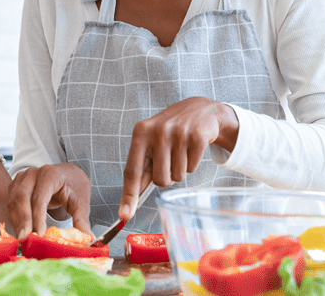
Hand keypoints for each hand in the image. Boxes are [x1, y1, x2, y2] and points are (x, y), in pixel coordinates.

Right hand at [7, 163, 90, 238]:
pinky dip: (14, 217)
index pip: (40, 197)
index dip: (38, 217)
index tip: (39, 234)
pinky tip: (21, 230)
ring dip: (17, 221)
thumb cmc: (74, 187)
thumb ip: (81, 220)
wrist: (68, 175)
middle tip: (25, 239)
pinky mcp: (17, 184)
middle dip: (24, 220)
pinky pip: (11, 202)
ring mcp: (23, 177)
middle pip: (22, 197)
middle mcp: (34, 173)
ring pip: (14, 200)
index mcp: (50, 174)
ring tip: (23, 239)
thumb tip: (88, 238)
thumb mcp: (81, 202)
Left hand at [120, 97, 237, 217]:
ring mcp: (178, 133)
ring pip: (177, 176)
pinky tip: (192, 148)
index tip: (124, 215)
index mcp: (141, 132)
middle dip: (166, 177)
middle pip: (159, 180)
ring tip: (181, 151)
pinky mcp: (197, 137)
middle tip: (170, 159)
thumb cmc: (170, 131)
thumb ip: (142, 168)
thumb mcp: (151, 142)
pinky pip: (192, 168)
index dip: (129, 195)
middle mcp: (158, 131)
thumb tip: (130, 200)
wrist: (200, 110)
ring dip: (180, 169)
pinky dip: (193, 163)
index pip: (132, 170)